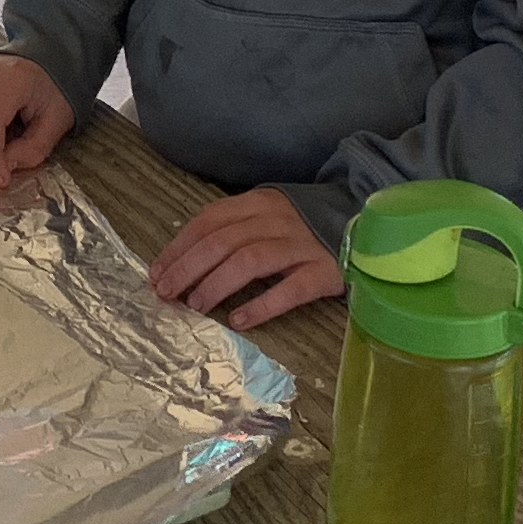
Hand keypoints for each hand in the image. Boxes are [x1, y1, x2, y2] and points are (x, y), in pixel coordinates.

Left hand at [149, 188, 341, 330]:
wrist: (365, 227)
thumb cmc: (305, 228)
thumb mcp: (267, 216)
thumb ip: (232, 230)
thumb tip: (184, 261)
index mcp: (259, 203)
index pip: (209, 221)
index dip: (180, 247)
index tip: (157, 272)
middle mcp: (278, 220)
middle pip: (223, 241)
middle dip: (188, 267)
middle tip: (167, 293)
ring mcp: (302, 246)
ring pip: (250, 260)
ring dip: (217, 283)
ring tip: (196, 305)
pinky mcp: (324, 272)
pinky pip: (290, 289)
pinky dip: (262, 304)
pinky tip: (240, 320)